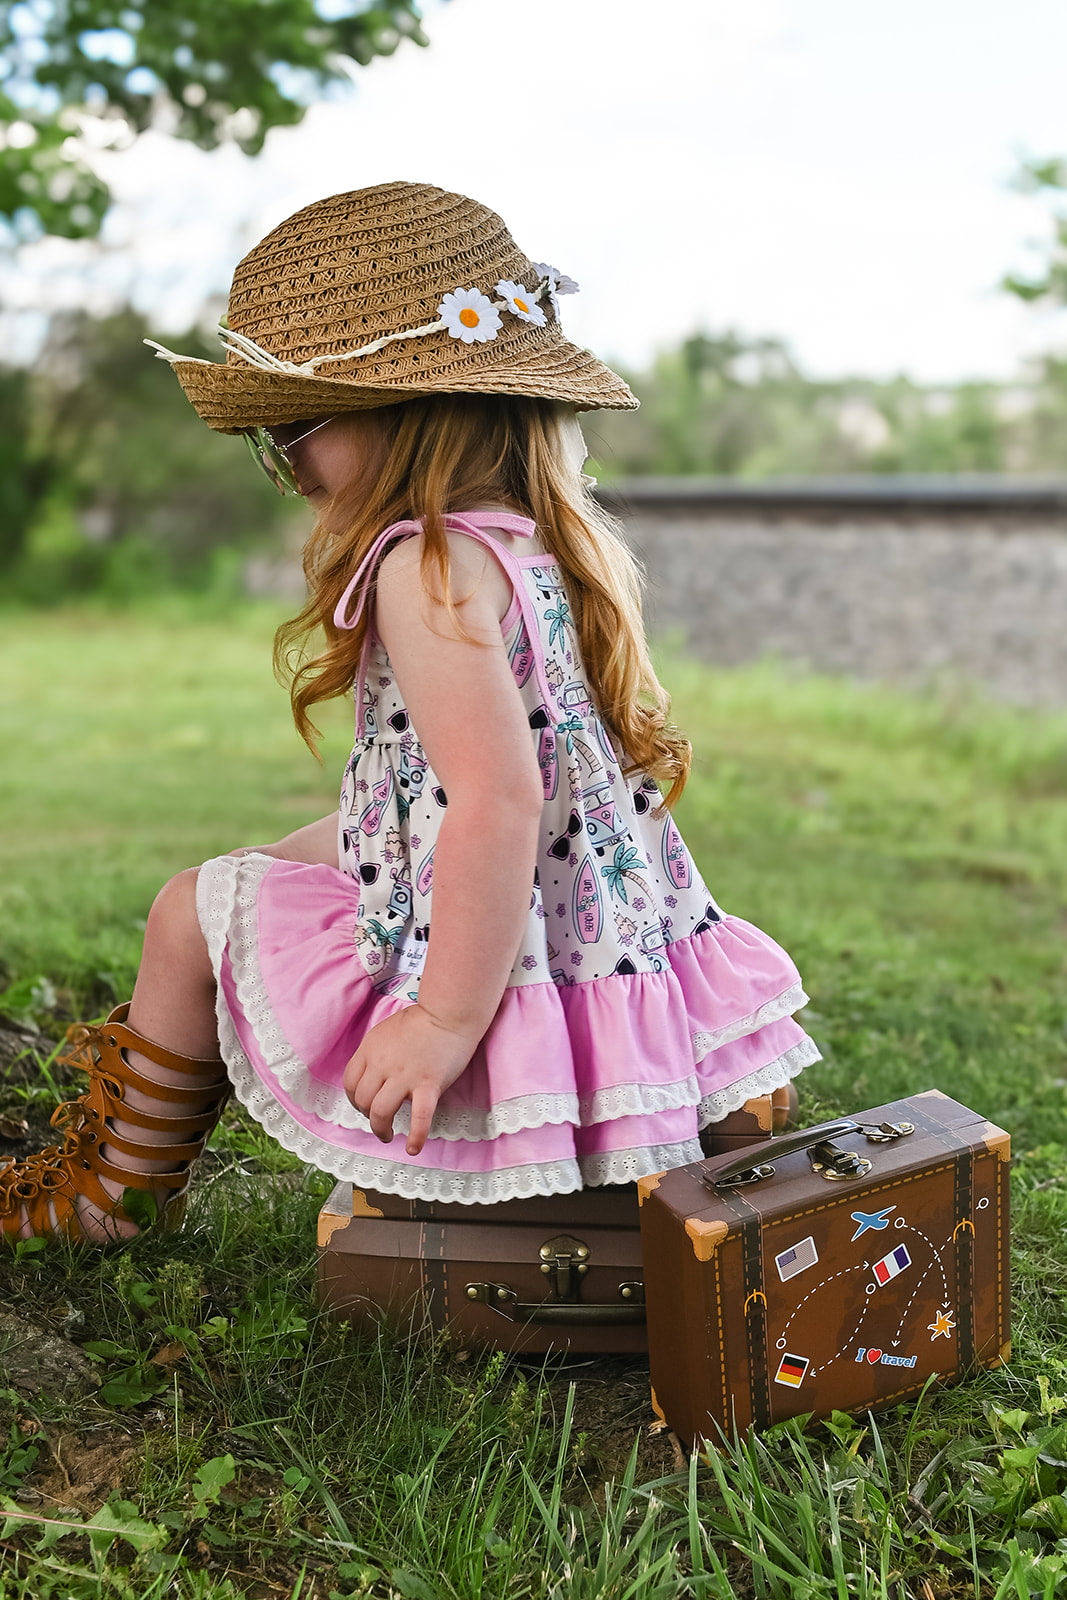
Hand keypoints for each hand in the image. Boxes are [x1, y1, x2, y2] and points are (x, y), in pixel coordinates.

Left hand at [343, 1005, 478, 1154]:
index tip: (363, 1105)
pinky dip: (415, 1137)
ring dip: (380, 1129)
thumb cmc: (422, 1019)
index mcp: (370, 1049)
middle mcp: (382, 1065)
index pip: (350, 1082)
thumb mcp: (386, 1030)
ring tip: (387, 1136)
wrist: (448, 1012)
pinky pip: (419, 1117)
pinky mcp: (428, 1084)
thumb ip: (376, 1052)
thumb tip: (374, 1074)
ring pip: (380, 1112)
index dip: (354, 1099)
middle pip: (363, 1100)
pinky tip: (413, 1148)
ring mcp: (404, 1076)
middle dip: (367, 1115)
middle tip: (378, 1120)